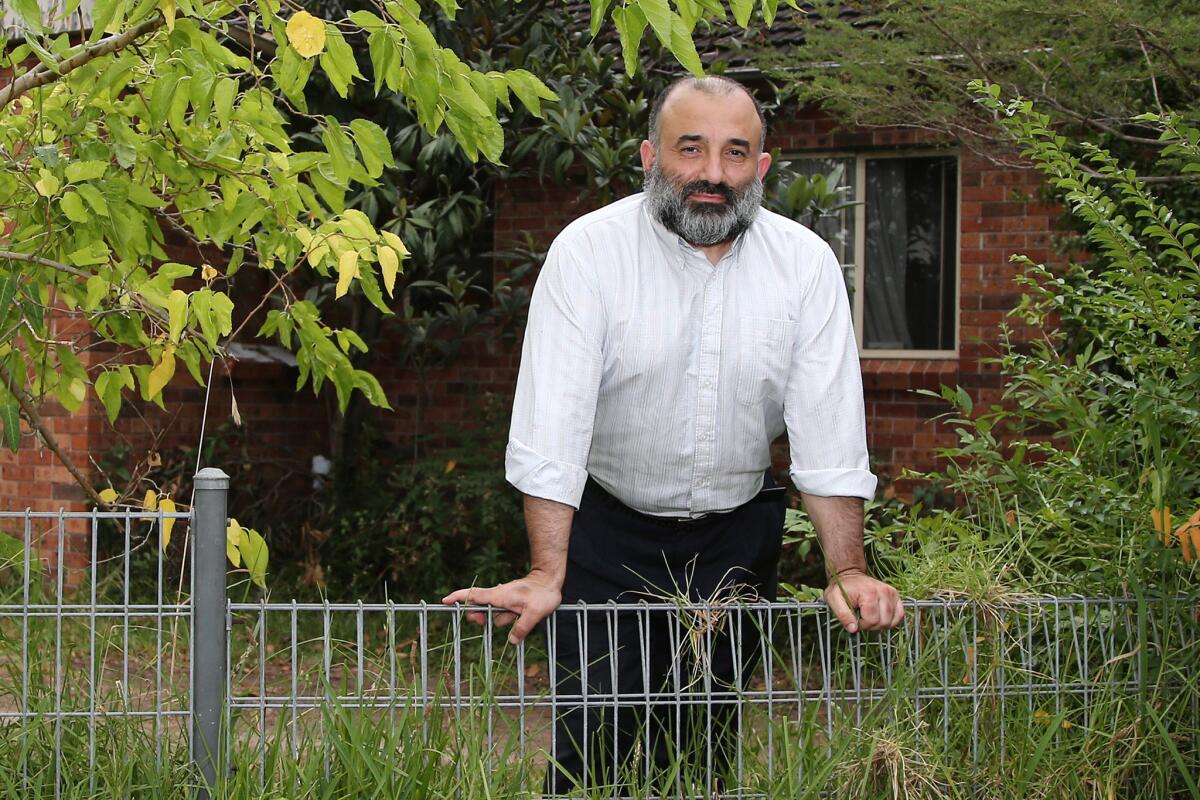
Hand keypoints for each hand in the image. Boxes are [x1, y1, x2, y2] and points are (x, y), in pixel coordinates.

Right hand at [441, 570, 562, 644]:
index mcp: (499, 596)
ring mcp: (504, 600)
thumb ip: (522, 627)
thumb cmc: (542, 593)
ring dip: (504, 618)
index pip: (473, 595)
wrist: (550, 581)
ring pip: (496, 615)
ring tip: (520, 613)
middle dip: (479, 616)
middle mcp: (498, 596)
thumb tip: (512, 641)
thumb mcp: (534, 613)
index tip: (445, 601)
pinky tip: (522, 615)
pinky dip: (510, 617)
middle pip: (479, 607)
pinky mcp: (510, 603)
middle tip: (482, 622)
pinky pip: (504, 614)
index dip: (458, 597)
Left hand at [823, 569, 904, 632]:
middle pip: (883, 622)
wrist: (850, 575)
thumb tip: (853, 629)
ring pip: (892, 621)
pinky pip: (900, 615)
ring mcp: (891, 593)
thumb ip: (842, 615)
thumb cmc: (842, 588)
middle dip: (871, 625)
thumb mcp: (834, 600)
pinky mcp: (895, 595)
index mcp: (869, 593)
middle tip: (862, 618)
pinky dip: (892, 620)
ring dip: (880, 624)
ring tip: (870, 616)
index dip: (862, 625)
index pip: (872, 621)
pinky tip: (881, 617)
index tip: (855, 619)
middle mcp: (884, 592)